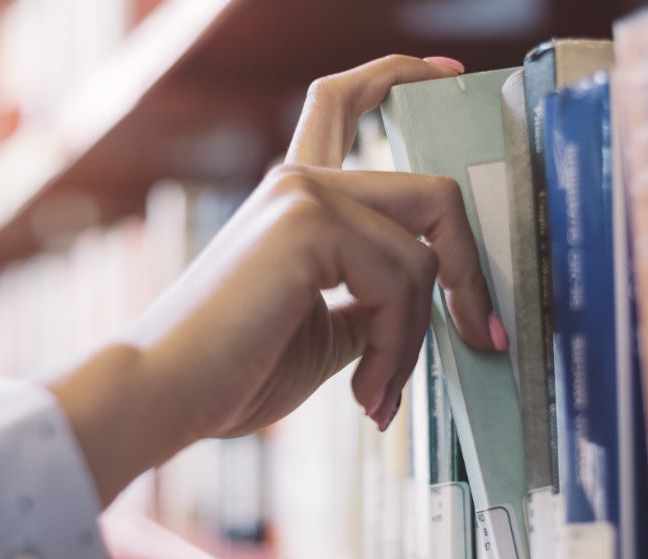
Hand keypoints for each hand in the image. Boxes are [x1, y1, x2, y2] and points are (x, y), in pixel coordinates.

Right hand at [49, 55, 505, 505]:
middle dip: (470, 271)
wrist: (166, 395)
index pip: (346, 101)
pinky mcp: (308, 221)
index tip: (450, 74)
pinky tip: (366, 391)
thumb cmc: (233, 373)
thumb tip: (434, 309)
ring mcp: (304, 194)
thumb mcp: (327, 331)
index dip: (403, 76)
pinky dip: (399, 347)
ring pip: (424, 254)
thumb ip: (375, 302)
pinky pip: (402, 281)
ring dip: (417, 338)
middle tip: (481, 335)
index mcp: (295, 197)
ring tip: (381, 393)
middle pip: (431, 194)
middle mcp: (300, 180)